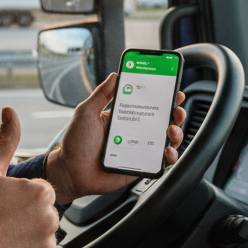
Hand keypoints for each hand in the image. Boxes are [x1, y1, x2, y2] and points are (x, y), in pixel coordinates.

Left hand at [44, 73, 186, 205]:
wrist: (71, 172)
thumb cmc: (76, 143)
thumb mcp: (86, 112)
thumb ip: (101, 94)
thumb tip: (115, 75)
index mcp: (123, 117)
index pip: (147, 103)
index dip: (163, 96)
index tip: (172, 89)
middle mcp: (134, 131)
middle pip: (162, 121)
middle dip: (175, 113)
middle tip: (176, 110)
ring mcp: (139, 148)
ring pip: (167, 140)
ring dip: (176, 133)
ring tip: (172, 130)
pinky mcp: (141, 165)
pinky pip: (161, 161)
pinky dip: (170, 156)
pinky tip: (168, 150)